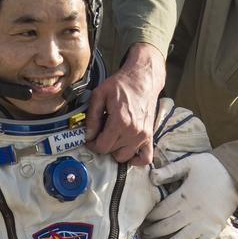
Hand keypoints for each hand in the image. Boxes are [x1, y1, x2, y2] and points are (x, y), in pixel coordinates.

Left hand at [84, 42, 164, 165]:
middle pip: (111, 152)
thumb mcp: (100, 94)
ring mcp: (143, 135)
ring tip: (113, 137)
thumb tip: (88, 134)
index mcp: (120, 121)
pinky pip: (145, 158)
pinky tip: (127, 151)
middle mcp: (133, 131)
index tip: (90, 138)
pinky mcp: (150, 136)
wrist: (143, 78)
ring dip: (116, 151)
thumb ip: (92, 116)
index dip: (92, 144)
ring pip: (124, 157)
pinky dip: (136, 160)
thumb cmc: (122, 84)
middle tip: (101, 132)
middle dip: (102, 144)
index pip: (102, 146)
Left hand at [143, 152, 237, 238]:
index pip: (160, 212)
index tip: (145, 220)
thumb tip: (151, 177)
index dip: (150, 217)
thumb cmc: (212, 167)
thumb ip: (169, 170)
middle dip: (153, 233)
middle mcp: (191, 213)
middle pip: (166, 227)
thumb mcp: (189, 163)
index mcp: (183, 197)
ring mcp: (203, 224)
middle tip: (145, 236)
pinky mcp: (214, 231)